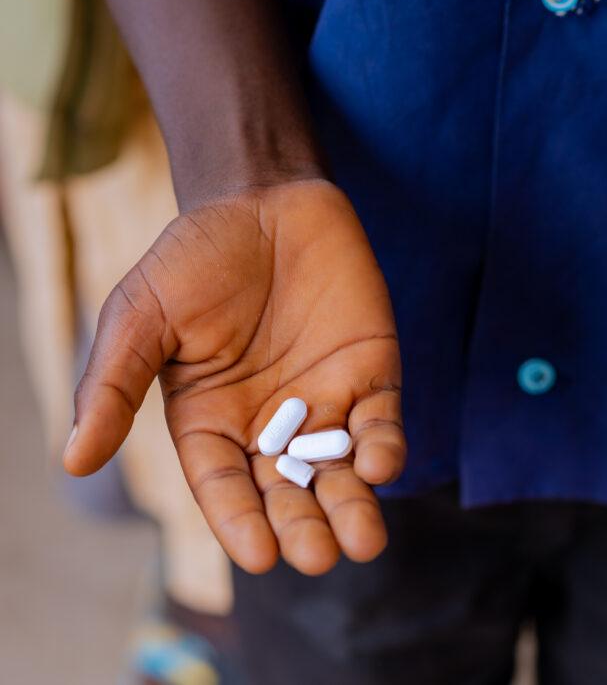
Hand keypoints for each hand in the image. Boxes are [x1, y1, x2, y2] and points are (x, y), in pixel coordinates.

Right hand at [63, 179, 403, 574]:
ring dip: (355, 505)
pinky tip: (382, 462)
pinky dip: (384, 445)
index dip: (239, 522)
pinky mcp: (370, 374)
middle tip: (320, 556)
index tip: (257, 556)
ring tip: (362, 540)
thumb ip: (114, 385)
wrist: (264, 200)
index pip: (226, 486)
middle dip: (305, 525)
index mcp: (212, 422)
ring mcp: (325, 401)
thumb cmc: (194, 257)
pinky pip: (380, 421)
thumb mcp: (141, 316)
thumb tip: (73, 461)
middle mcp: (272, 424)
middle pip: (289, 491)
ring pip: (341, 470)